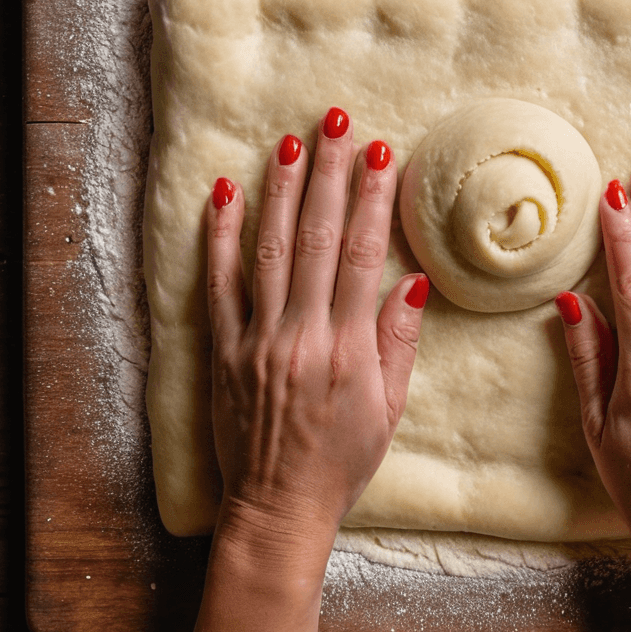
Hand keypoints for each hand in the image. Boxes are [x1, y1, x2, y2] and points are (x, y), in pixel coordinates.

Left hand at [205, 107, 427, 558]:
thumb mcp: (389, 409)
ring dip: (281, 192)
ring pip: (270, 250)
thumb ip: (397, 341)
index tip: (381, 155)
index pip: (363, 256)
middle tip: (334, 123)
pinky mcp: (223, 350)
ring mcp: (256, 339)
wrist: (277, 508)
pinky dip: (220, 237)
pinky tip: (226, 194)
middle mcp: (300, 335)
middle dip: (328, 175)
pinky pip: (219, 284)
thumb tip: (411, 281)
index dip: (374, 201)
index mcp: (348, 349)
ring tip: (289, 143)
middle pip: (317, 238)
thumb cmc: (342, 461)